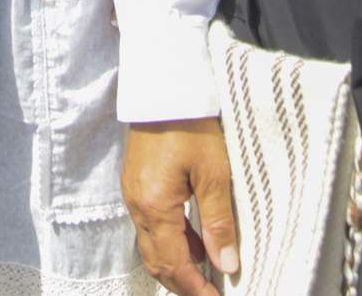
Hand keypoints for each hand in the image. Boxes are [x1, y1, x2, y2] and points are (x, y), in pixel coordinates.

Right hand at [124, 118, 238, 294]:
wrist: (164, 87)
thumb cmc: (191, 124)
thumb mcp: (214, 173)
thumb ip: (219, 221)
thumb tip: (227, 264)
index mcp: (155, 206)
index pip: (175, 264)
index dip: (196, 289)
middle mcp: (138, 206)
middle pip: (158, 262)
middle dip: (183, 285)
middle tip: (210, 294)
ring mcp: (134, 195)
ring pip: (152, 247)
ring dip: (177, 265)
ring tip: (207, 274)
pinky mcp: (137, 184)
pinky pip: (151, 226)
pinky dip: (172, 243)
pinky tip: (195, 242)